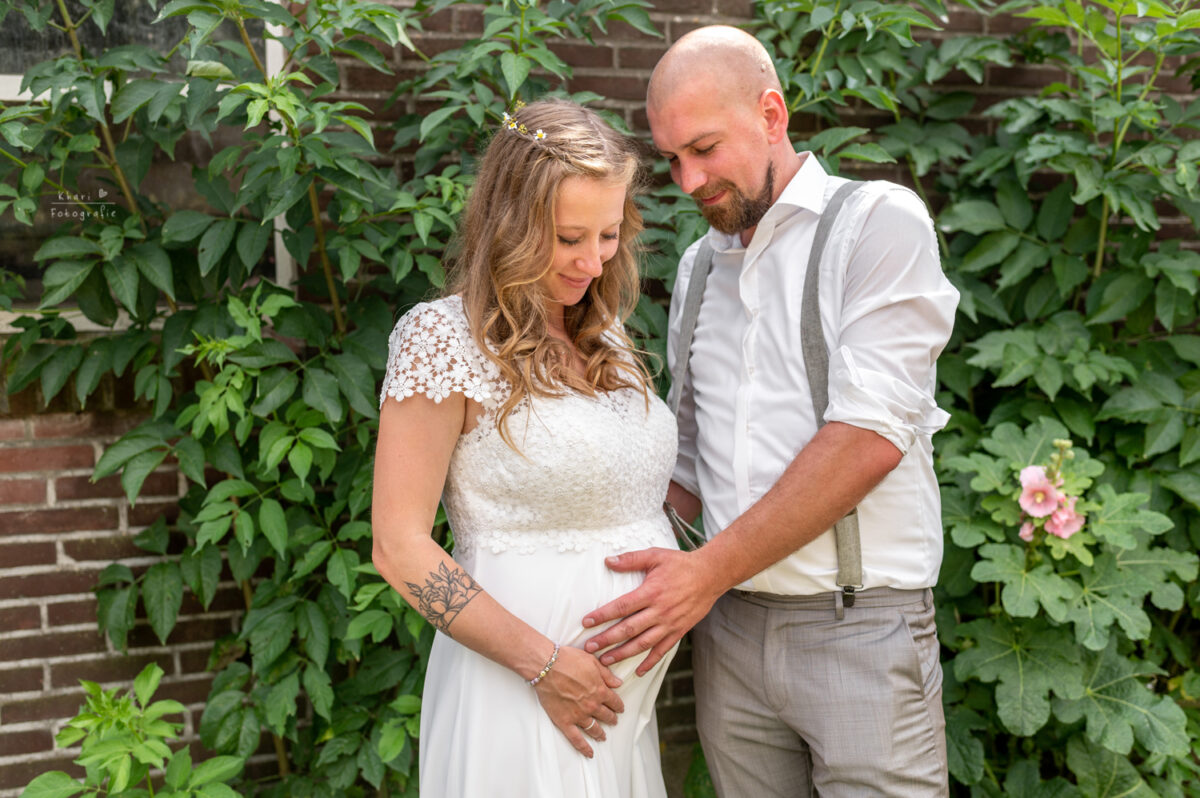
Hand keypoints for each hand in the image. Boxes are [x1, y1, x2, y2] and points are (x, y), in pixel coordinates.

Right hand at [532, 646, 624, 757]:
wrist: (547, 666)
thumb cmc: (568, 660)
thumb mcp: (592, 662)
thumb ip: (606, 675)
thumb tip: (618, 683)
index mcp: (600, 690)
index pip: (614, 701)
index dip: (618, 705)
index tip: (620, 708)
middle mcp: (592, 705)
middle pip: (606, 716)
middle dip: (611, 719)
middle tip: (613, 721)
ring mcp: (579, 715)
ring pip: (594, 728)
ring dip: (600, 733)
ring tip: (602, 736)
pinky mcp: (565, 722)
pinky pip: (576, 739)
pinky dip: (584, 747)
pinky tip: (589, 753)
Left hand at [581, 547, 721, 675]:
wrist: (710, 575)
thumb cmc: (681, 564)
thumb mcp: (655, 555)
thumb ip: (631, 559)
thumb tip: (608, 561)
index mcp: (651, 592)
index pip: (621, 607)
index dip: (602, 615)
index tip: (586, 622)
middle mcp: (659, 611)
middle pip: (628, 629)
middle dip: (607, 640)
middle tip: (588, 647)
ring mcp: (669, 624)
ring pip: (642, 643)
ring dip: (622, 654)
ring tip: (605, 660)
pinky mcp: (679, 631)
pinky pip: (662, 650)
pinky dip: (650, 662)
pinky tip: (638, 671)